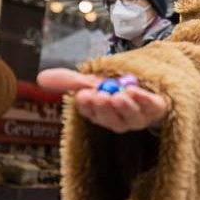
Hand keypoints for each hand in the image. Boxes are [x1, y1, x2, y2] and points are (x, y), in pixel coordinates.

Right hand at [37, 68, 167, 133]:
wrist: (149, 84)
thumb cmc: (117, 86)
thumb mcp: (93, 81)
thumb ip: (70, 81)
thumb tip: (40, 78)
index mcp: (103, 116)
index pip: (93, 115)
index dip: (88, 107)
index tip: (82, 96)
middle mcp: (121, 121)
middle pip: (113, 120)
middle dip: (104, 109)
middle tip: (98, 96)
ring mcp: (141, 118)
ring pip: (133, 117)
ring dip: (124, 106)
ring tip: (117, 95)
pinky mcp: (158, 109)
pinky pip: (152, 107)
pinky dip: (144, 99)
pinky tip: (134, 90)